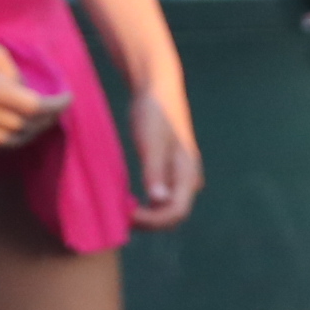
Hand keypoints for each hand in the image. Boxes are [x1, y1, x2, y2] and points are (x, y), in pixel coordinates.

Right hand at [0, 21, 59, 153]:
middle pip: (25, 126)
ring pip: (7, 141)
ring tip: (39, 121)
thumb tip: (25, 94)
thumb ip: (14, 77)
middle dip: (46, 119)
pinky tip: (13, 128)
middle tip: (56, 109)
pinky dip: (5, 139)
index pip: (36, 108)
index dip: (57, 105)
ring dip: (27, 132)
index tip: (68, 98)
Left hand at [130, 68, 204, 227]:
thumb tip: (160, 201)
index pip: (176, 212)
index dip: (153, 221)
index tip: (127, 215)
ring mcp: (180, 174)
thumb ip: (155, 172)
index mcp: (187, 172)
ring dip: (148, 215)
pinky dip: (147, 204)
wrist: (158, 87)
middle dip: (150, 222)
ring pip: (168, 207)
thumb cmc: (155, 112)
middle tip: (121, 216)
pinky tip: (129, 199)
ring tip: (123, 209)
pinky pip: (162, 196)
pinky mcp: (170, 169)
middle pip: (174, 214)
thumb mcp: (151, 142)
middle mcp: (188, 177)